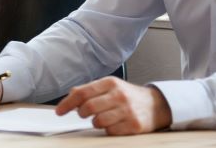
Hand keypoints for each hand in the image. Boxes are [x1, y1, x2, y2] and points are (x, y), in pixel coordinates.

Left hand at [55, 77, 171, 134]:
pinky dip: (108, 130)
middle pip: (88, 108)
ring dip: (95, 122)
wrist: (156, 105)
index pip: (82, 92)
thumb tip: (70, 95)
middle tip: (83, 114)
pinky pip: (111, 131)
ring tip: (102, 118)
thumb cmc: (127, 96)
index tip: (59, 111)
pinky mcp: (135, 125)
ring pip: (98, 121)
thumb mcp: (110, 87)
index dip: (67, 103)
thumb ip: (90, 90)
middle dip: (82, 113)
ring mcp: (128, 110)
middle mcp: (119, 95)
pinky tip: (114, 124)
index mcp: (110, 83)